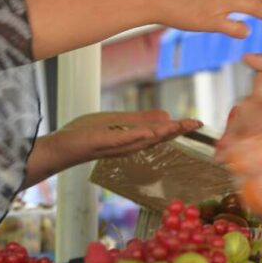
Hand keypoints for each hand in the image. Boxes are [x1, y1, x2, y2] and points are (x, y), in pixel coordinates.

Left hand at [26, 110, 201, 185]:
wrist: (63, 146)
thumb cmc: (87, 134)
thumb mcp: (117, 122)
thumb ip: (139, 119)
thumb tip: (166, 116)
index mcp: (135, 138)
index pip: (161, 132)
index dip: (179, 127)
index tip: (197, 122)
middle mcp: (131, 144)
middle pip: (159, 137)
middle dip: (178, 130)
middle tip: (196, 123)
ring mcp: (118, 145)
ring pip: (146, 139)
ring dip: (163, 132)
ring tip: (180, 125)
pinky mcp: (104, 143)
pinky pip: (124, 139)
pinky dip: (138, 135)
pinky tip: (150, 131)